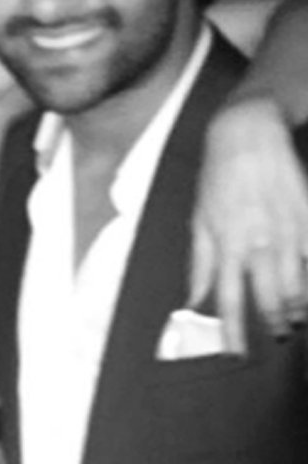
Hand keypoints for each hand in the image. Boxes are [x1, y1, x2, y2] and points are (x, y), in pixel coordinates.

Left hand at [189, 94, 307, 352]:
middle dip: (275, 325)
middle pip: (270, 299)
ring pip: (299, 285)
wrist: (246, 135)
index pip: (228, 299)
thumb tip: (192, 298)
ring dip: (298, 309)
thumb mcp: (198, 218)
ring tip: (296, 321)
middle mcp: (258, 243)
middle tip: (278, 337)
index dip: (233, 332)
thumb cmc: (217, 178)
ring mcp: (288, 232)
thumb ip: (198, 262)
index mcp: (226, 244)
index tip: (236, 354)